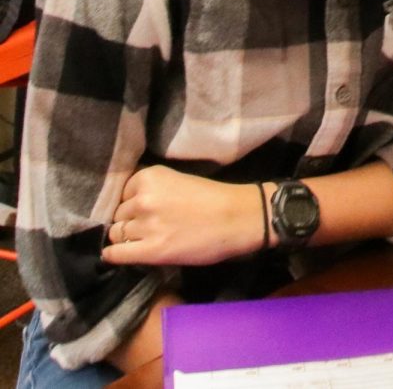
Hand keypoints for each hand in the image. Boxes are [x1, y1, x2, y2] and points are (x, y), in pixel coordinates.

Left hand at [101, 165, 264, 266]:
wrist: (238, 218)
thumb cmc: (214, 198)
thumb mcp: (178, 181)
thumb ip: (152, 189)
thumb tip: (127, 205)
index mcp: (150, 176)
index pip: (123, 193)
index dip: (133, 202)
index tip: (148, 208)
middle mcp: (143, 198)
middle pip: (118, 214)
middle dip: (130, 220)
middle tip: (150, 226)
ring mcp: (145, 225)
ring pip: (116, 233)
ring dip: (127, 237)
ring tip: (146, 240)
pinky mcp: (150, 250)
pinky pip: (116, 254)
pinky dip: (115, 254)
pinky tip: (122, 254)